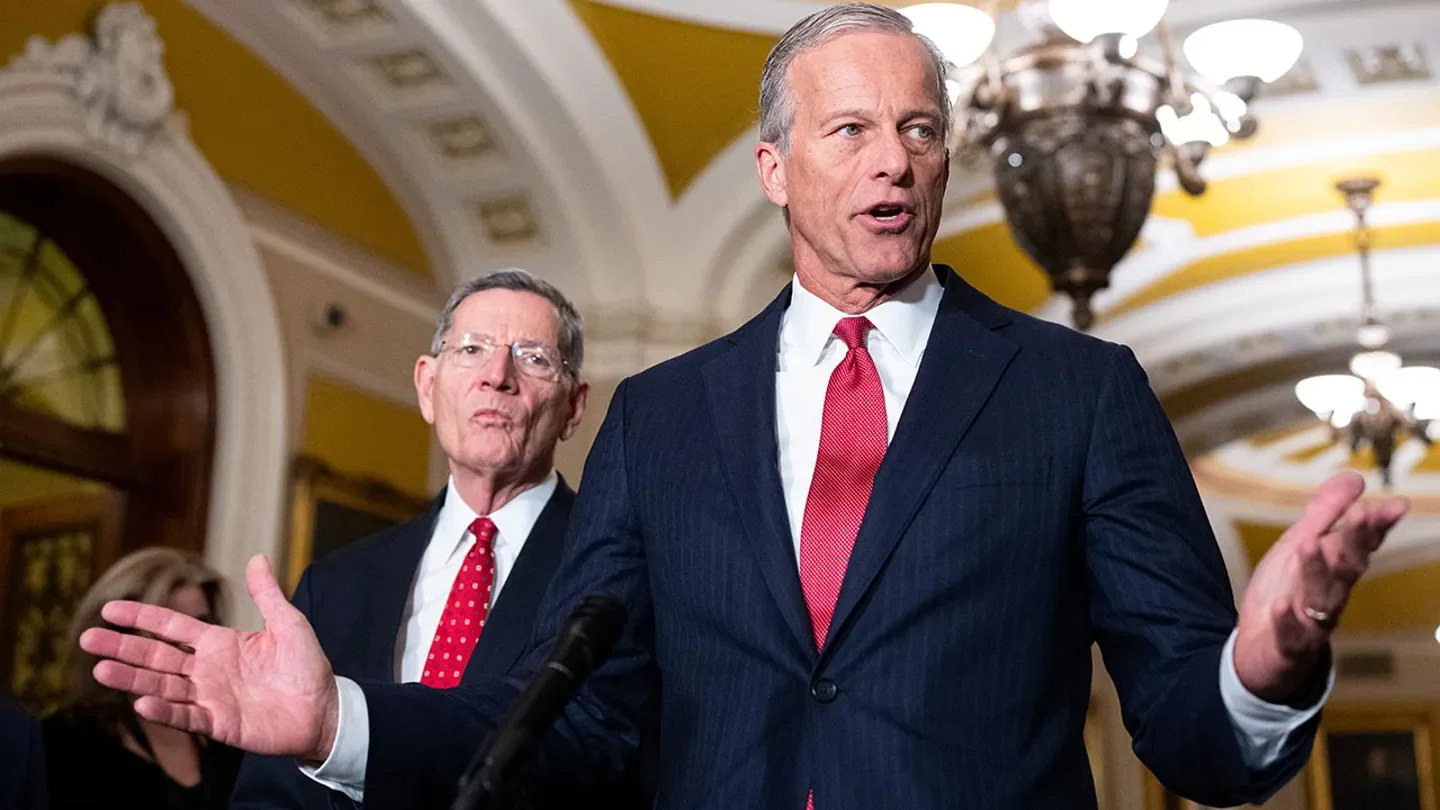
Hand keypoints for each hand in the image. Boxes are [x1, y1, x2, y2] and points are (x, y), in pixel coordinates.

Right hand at [79, 554, 340, 762]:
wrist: (324, 709)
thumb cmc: (306, 666)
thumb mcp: (288, 623)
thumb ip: (267, 594)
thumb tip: (257, 557)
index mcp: (219, 643)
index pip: (171, 627)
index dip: (142, 618)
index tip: (110, 610)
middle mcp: (207, 669)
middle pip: (156, 657)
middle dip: (122, 649)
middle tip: (87, 639)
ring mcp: (209, 697)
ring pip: (162, 686)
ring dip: (132, 680)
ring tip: (100, 671)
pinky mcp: (219, 723)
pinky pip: (186, 716)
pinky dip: (164, 711)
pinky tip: (141, 703)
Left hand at [1233, 470, 1408, 701]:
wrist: (1262, 648)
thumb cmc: (1287, 592)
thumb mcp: (1301, 544)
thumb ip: (1325, 513)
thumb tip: (1355, 477)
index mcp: (1335, 569)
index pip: (1361, 544)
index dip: (1377, 525)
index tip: (1395, 505)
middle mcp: (1331, 594)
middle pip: (1348, 567)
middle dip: (1356, 541)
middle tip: (1362, 513)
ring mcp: (1311, 622)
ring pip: (1322, 597)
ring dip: (1317, 571)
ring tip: (1308, 543)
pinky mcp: (1288, 646)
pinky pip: (1290, 635)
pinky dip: (1287, 622)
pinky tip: (1280, 607)